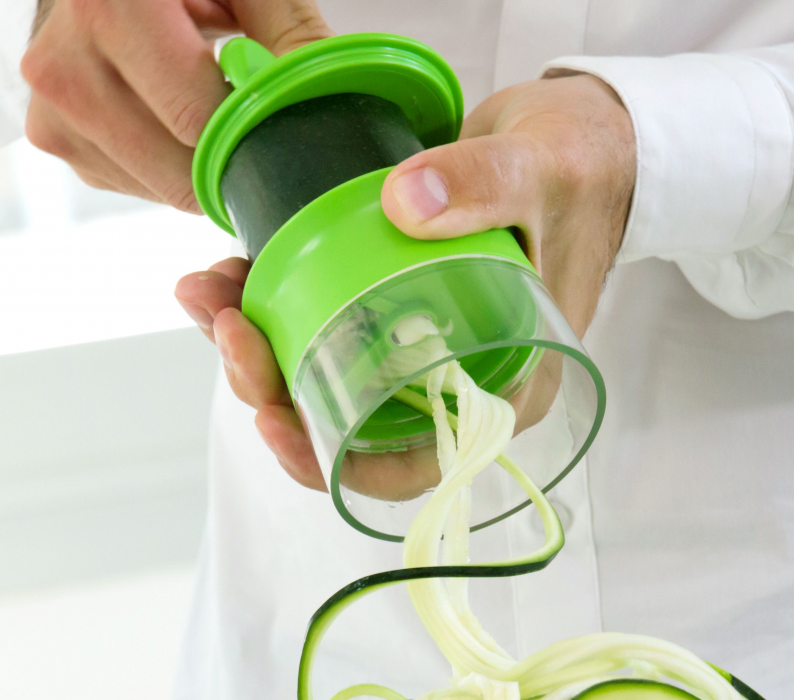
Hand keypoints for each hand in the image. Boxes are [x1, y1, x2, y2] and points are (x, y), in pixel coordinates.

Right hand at [21, 0, 330, 210]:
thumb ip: (288, 33)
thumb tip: (322, 102)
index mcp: (109, 7)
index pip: (196, 120)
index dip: (248, 136)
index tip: (276, 130)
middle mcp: (63, 61)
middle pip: (180, 168)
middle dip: (230, 158)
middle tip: (250, 126)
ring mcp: (53, 107)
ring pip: (162, 187)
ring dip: (201, 166)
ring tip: (200, 104)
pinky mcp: (56, 138)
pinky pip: (138, 184)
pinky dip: (169, 168)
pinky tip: (169, 117)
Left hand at [174, 73, 635, 497]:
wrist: (582, 141)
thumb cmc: (582, 172)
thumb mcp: (544, 175)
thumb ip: (484, 186)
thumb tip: (403, 204)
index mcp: (503, 388)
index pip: (414, 464)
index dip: (335, 462)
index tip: (275, 419)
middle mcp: (457, 381)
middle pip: (351, 422)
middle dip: (273, 391)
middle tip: (231, 329)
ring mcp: (424, 345)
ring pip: (326, 376)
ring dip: (256, 349)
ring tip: (211, 291)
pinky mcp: (397, 305)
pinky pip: (325, 324)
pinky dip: (271, 306)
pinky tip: (231, 271)